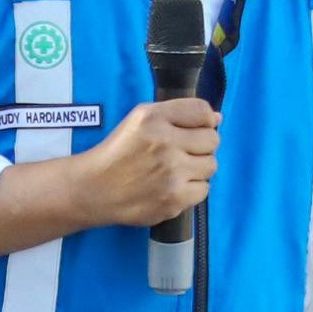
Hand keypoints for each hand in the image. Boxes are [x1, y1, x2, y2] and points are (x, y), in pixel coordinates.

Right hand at [71, 98, 219, 229]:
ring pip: (211, 166)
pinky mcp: (173, 200)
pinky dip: (192, 189)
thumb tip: (217, 118)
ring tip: (175, 171)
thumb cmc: (119, 151)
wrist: (94, 190)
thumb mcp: (140, 118)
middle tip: (180, 153)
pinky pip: (203, 190)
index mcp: (153, 119)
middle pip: (212, 140)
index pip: (202, 111)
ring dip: (197, 168)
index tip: (192, 130)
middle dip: (201, 145)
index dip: (203, 121)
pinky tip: (173, 187)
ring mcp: (170, 174)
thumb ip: (179, 113)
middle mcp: (164, 144)